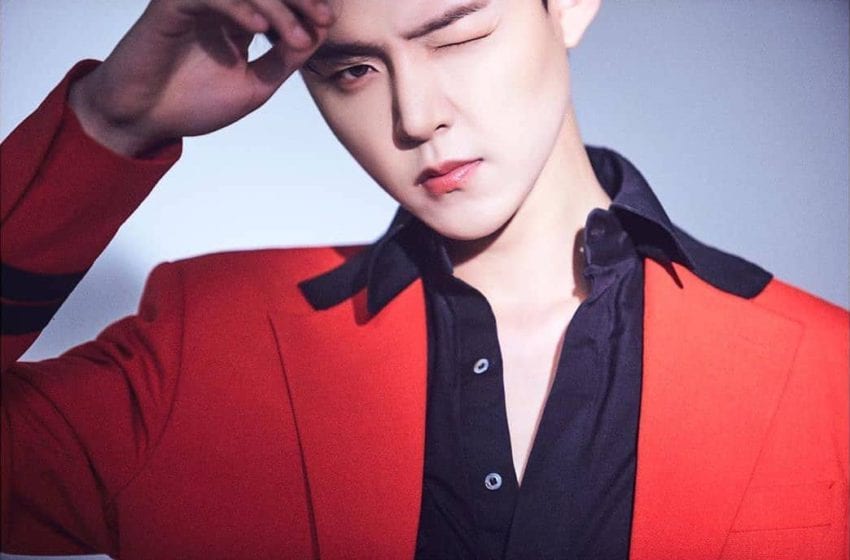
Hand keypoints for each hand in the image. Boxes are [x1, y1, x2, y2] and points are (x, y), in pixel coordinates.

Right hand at [69, 0, 334, 155]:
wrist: (144, 120)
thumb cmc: (194, 103)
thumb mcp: (256, 84)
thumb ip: (285, 59)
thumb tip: (320, 33)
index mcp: (240, 18)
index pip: (279, 1)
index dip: (307, 5)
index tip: (329, 22)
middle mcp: (221, 5)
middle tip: (324, 17)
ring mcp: (197, 2)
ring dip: (278, 7)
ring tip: (297, 36)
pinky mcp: (172, 4)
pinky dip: (240, 9)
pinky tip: (260, 28)